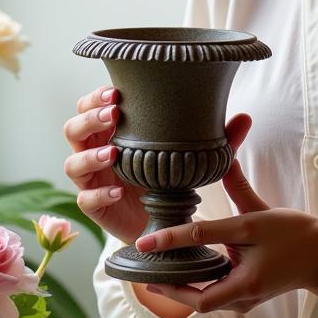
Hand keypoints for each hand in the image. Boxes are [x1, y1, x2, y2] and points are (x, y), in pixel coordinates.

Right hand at [63, 85, 252, 245]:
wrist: (167, 225)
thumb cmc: (173, 180)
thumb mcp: (198, 158)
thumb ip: (220, 140)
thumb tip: (246, 117)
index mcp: (113, 131)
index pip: (90, 105)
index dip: (96, 96)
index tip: (116, 92)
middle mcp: (96, 152)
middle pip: (74, 128)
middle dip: (89, 118)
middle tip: (113, 113)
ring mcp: (92, 181)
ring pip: (72, 162)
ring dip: (91, 155)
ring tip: (114, 152)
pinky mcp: (95, 209)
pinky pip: (86, 200)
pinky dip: (101, 195)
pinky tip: (119, 191)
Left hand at [134, 158, 317, 313]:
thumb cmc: (295, 234)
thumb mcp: (262, 211)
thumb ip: (238, 186)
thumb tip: (223, 154)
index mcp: (249, 264)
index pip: (202, 246)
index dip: (170, 241)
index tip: (144, 241)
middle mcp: (244, 291)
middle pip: (197, 299)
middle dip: (168, 288)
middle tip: (143, 273)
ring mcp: (245, 300)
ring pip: (204, 302)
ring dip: (179, 291)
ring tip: (154, 274)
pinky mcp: (246, 299)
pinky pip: (213, 299)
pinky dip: (194, 289)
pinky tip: (181, 274)